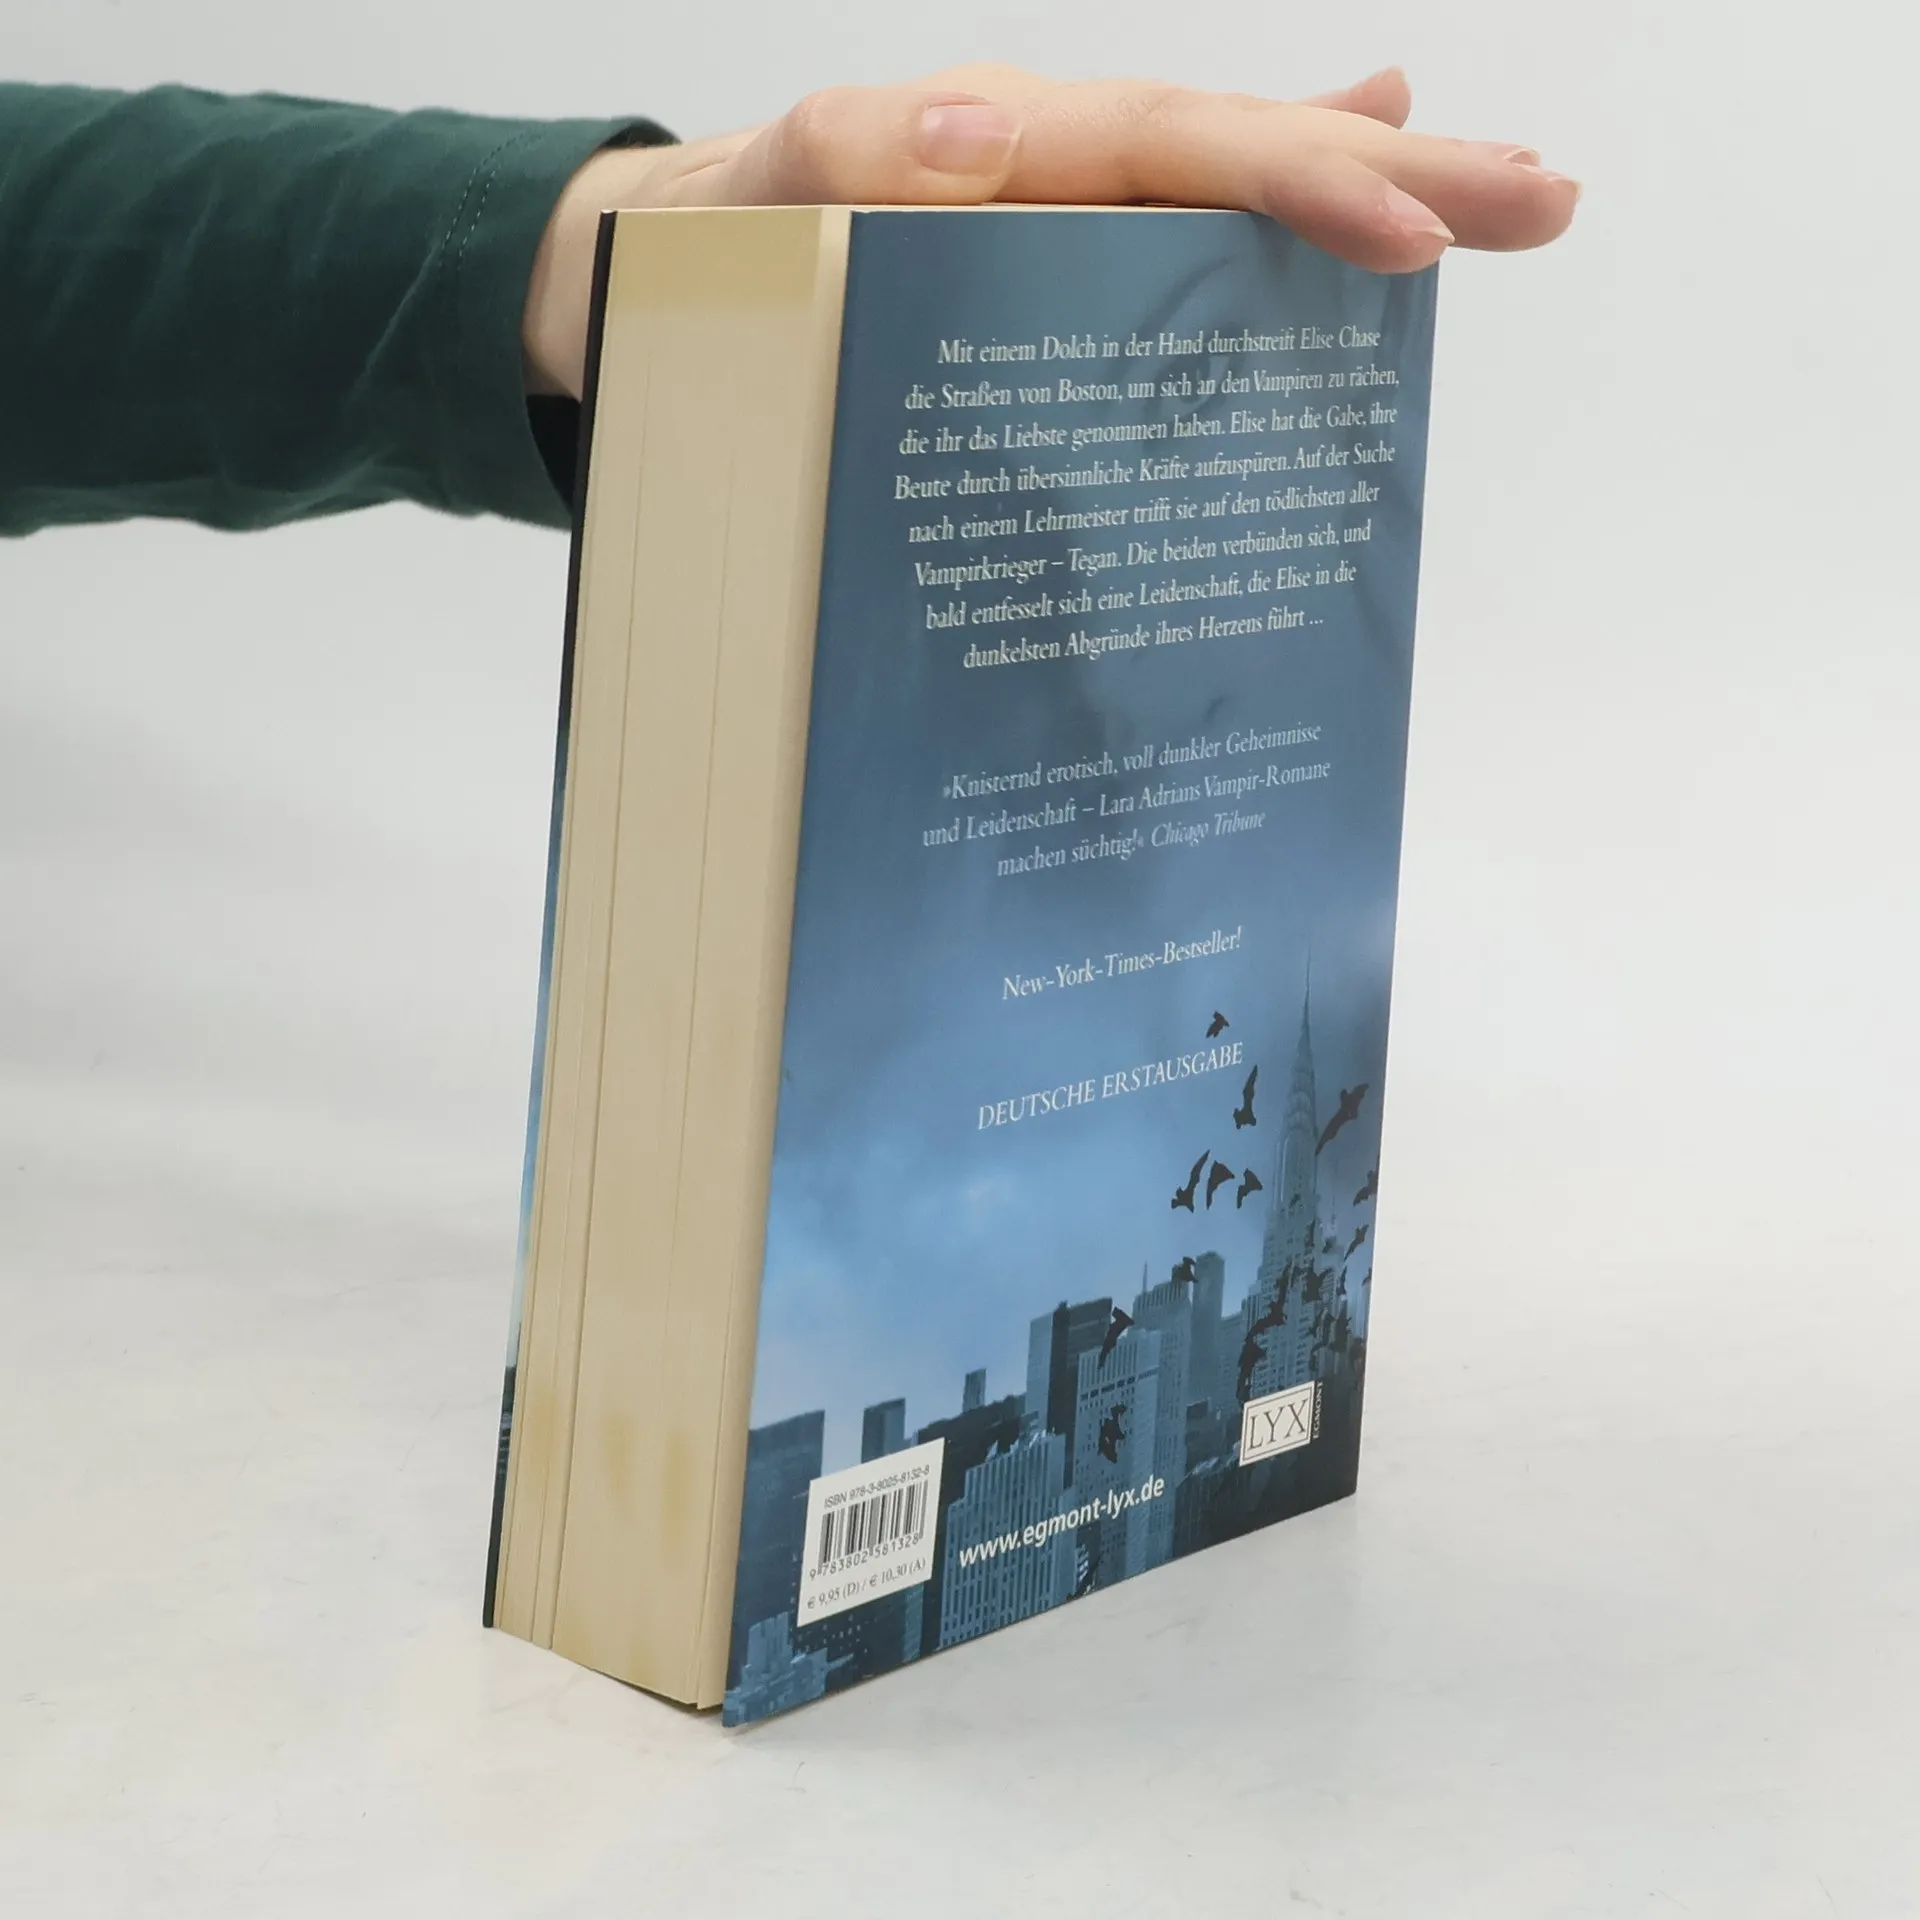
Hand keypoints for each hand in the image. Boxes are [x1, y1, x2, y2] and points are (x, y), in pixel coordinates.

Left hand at [522, 66, 1578, 396]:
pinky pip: (1187, 227)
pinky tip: (1363, 163)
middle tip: (1542, 200)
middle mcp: (1060, 164)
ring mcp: (1074, 210)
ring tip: (1506, 190)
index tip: (1412, 233)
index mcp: (1003, 145)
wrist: (675, 262)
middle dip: (1397, 176)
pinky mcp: (1067, 259)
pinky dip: (1274, 203)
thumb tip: (976, 136)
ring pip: (1243, 186)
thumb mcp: (752, 198)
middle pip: (1247, 152)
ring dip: (1376, 185)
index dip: (1298, 183)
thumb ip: (845, 157)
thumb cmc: (714, 240)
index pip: (1177, 148)